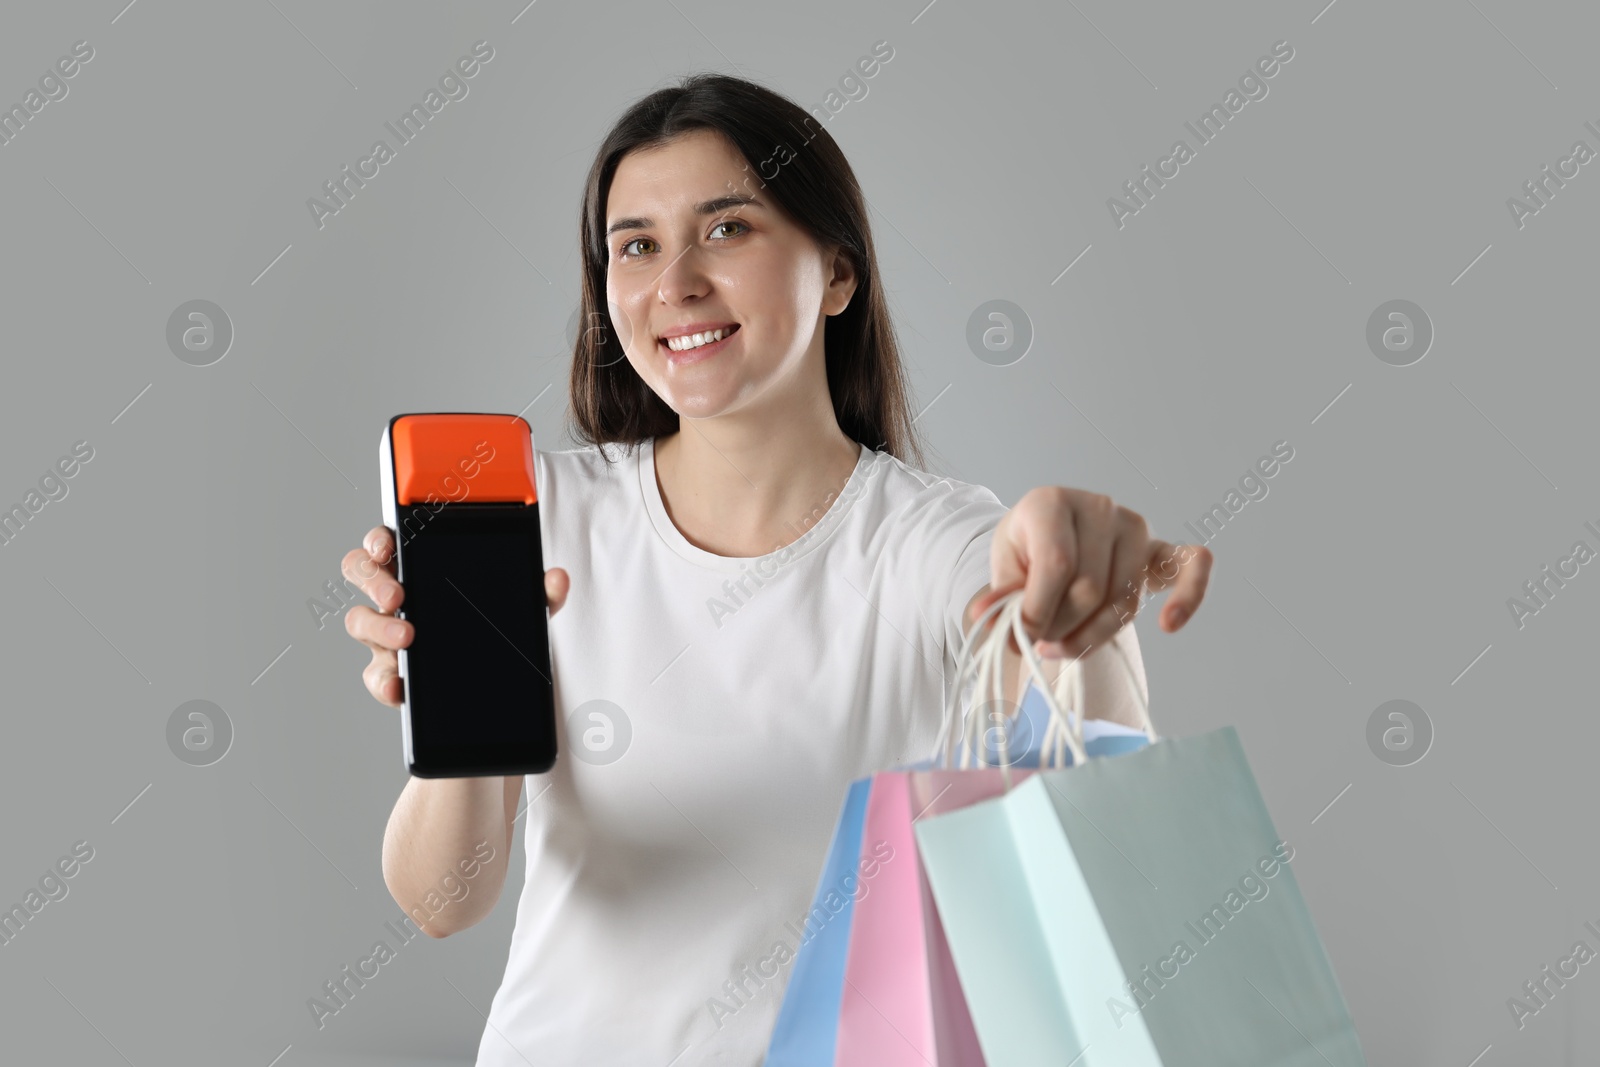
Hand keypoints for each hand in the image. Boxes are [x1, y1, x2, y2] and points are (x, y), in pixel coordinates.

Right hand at [340, 524, 569, 707]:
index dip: (378, 540)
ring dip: (377, 628)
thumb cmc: (496, 629)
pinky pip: (375, 675)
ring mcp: (387, 635)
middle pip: (361, 574)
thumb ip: (541, 593)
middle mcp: (396, 597)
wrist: (495, 687)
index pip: (388, 542)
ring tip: (406, 640)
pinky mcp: (390, 673)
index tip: (387, 547)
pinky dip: (384, 682)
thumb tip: (557, 579)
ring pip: (360, 621)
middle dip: (373, 581)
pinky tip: (399, 686)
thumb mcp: (525, 609)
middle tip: (398, 597)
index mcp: (421, 568)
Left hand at [967, 487, 1211, 659]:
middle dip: (1062, 628)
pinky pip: (1189, 568)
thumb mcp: (1004, 566)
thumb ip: (1002, 595)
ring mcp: (1135, 528)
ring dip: (1094, 635)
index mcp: (1052, 503)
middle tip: (1039, 645)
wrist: (1053, 535)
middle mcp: (1099, 508)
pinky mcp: (1162, 549)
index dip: (1039, 611)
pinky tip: (1170, 623)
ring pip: (1123, 600)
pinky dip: (1188, 597)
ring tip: (1063, 647)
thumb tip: (984, 617)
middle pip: (1090, 589)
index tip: (1022, 639)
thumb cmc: (1027, 549)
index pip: (1056, 565)